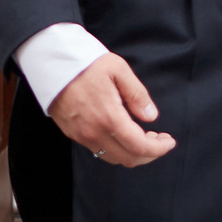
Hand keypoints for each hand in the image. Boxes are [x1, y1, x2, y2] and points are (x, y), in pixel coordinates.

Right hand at [52, 54, 176, 166]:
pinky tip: (124, 135)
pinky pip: (99, 151)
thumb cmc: (86, 63)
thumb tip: (151, 117)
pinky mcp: (72, 134)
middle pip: (128, 158)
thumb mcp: (119, 70)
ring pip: (113, 157)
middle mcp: (94, 133)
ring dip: (132, 153)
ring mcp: (81, 136)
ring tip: (145, 137)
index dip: (158, 148)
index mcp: (109, 117)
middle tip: (160, 140)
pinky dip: (117, 149)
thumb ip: (137, 95)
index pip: (139, 146)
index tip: (170, 142)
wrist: (51, 63)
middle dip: (149, 154)